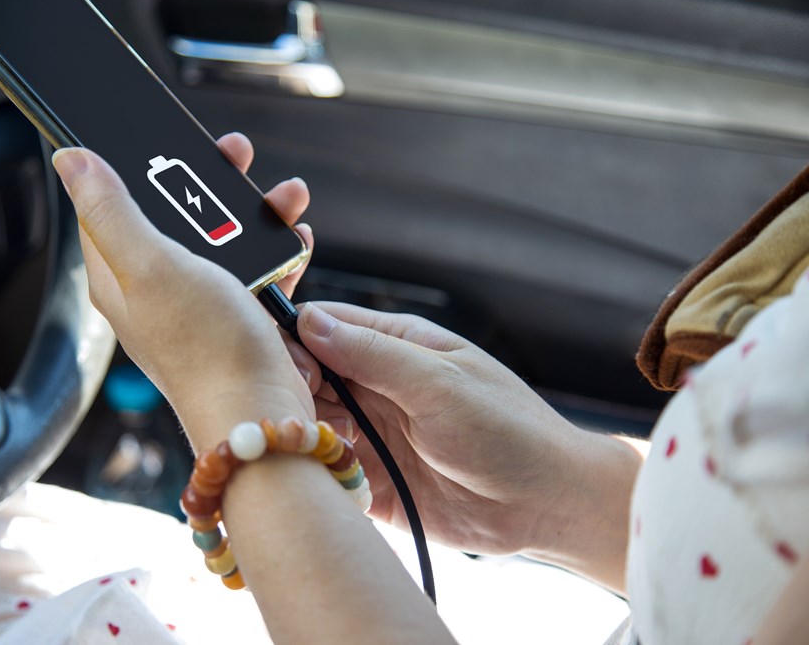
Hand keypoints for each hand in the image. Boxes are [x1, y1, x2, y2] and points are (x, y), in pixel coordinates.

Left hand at [52, 133, 314, 448]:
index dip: (133, 167)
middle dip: (207, 183)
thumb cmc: (205, 348)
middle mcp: (153, 291)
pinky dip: (276, 252)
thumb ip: (111, 210)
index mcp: (118, 277)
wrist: (260, 417)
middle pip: (172, 217)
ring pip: (220, 241)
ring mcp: (197, 308)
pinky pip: (254, 273)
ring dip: (253, 213)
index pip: (109, 206)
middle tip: (236, 153)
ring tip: (286, 196)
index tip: (163, 138)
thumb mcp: (150, 264)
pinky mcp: (237, 321)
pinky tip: (297, 241)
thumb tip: (70, 160)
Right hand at [286, 302, 638, 580]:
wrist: (548, 505)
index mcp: (394, 347)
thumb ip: (372, 354)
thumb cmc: (509, 430)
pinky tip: (312, 483)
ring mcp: (371, 435)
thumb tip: (308, 321)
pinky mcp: (371, 483)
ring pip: (308, 427)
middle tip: (286, 419)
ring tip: (299, 452)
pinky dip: (314, 477)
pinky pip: (326, 475)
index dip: (289, 343)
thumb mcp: (440, 384)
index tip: (277, 369)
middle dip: (287, 395)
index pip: (320, 328)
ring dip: (297, 438)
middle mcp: (376, 388)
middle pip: (304, 379)